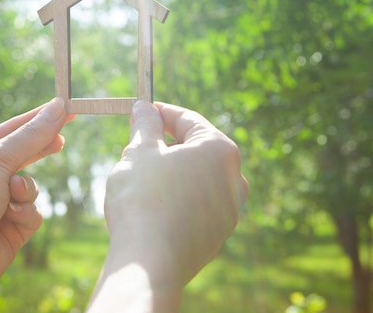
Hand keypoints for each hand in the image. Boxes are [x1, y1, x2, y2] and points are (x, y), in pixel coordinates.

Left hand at [0, 97, 69, 292]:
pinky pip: (32, 214)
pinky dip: (25, 213)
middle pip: (25, 157)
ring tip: (12, 194)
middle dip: (41, 150)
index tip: (64, 107)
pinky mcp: (11, 230)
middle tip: (62, 139)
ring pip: (32, 188)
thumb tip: (57, 107)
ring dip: (26, 190)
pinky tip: (10, 218)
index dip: (39, 118)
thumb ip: (31, 136)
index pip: (12, 130)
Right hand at [86, 101, 247, 312]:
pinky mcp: (216, 237)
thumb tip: (144, 108)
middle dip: (167, 144)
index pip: (190, 120)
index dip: (161, 112)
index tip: (141, 111)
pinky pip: (196, 207)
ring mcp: (229, 211)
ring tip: (141, 178)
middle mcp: (234, 179)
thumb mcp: (139, 151)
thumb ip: (146, 125)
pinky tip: (151, 207)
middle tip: (137, 144)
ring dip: (172, 173)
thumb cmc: (144, 198)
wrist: (149, 263)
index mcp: (220, 151)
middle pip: (197, 150)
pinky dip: (177, 200)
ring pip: (197, 180)